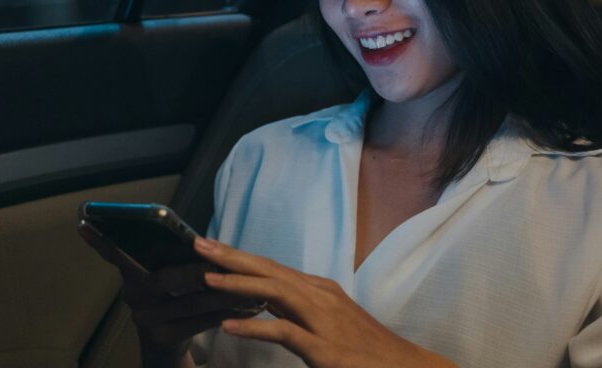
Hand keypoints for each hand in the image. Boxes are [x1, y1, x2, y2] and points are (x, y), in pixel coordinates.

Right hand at [77, 222, 259, 365]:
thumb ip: (174, 258)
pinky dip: (225, 314)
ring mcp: (146, 319)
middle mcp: (132, 295)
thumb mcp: (165, 277)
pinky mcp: (163, 338)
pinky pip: (199, 323)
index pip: (115, 253)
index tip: (84, 225)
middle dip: (200, 272)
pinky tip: (246, 308)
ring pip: (189, 302)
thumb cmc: (171, 298)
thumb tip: (202, 241)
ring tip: (252, 287)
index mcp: (131, 274)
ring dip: (224, 294)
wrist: (166, 347)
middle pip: (165, 279)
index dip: (100, 242)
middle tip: (228, 266)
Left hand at [194, 237, 456, 367]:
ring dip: (237, 284)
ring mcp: (321, 320)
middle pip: (267, 270)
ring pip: (273, 292)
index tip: (210, 246)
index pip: (270, 266)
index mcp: (316, 289)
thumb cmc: (362, 347)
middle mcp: (318, 296)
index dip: (239, 256)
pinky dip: (254, 328)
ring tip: (206, 278)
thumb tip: (262, 302)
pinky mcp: (323, 347)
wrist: (403, 366)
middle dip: (231, 257)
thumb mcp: (326, 321)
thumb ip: (295, 310)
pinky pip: (283, 332)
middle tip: (198, 245)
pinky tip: (229, 327)